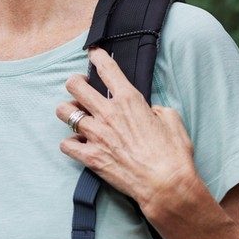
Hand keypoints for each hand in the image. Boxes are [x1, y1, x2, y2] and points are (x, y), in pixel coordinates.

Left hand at [55, 47, 200, 213]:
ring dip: (69, 112)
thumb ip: (155, 108)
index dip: (97, 56)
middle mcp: (108, 113)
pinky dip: (70, 143)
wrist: (167, 185)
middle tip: (80, 87)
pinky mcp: (90, 157)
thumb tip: (147, 110)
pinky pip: (66, 144)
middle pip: (75, 85)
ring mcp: (96, 134)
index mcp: (129, 100)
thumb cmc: (173, 154)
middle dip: (75, 83)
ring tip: (76, 116)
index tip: (93, 53)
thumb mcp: (171, 119)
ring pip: (64, 112)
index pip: (106, 68)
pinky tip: (78, 144)